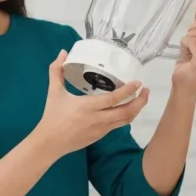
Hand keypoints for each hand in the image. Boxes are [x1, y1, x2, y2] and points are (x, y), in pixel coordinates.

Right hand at [32, 50, 149, 158]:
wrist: (49, 142)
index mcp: (88, 106)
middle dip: (140, 101)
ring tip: (141, 98)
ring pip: (126, 120)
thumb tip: (63, 52)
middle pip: (127, 112)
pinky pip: (118, 125)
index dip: (129, 90)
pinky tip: (126, 108)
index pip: (114, 99)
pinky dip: (126, 116)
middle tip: (145, 90)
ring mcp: (101, 129)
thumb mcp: (54, 92)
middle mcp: (98, 119)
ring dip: (136, 109)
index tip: (138, 82)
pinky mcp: (100, 136)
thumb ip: (56, 71)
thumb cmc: (52, 116)